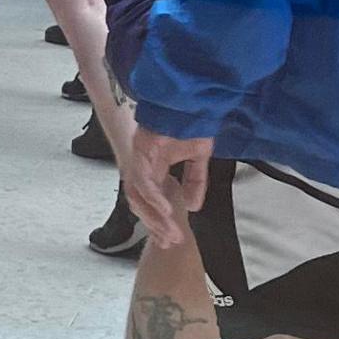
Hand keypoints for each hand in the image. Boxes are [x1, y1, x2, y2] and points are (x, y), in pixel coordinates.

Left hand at [121, 124, 212, 250]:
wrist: (189, 96)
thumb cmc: (190, 119)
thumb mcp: (199, 156)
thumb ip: (195, 180)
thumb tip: (193, 206)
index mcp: (154, 166)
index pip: (152, 200)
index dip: (160, 221)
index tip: (171, 239)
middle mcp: (143, 165)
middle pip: (142, 203)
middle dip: (156, 224)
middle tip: (171, 242)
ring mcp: (139, 158)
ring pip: (139, 196)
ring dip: (154, 216)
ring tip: (169, 231)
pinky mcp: (141, 151)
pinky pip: (144, 181)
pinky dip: (153, 198)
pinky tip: (165, 210)